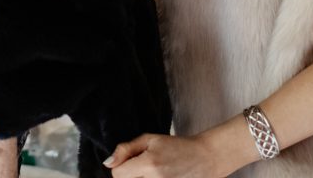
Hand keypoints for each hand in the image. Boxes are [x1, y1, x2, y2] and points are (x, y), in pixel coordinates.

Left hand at [105, 133, 223, 177]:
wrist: (204, 158)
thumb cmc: (177, 146)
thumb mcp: (150, 139)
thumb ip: (126, 149)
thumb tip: (108, 163)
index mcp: (149, 164)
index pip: (117, 174)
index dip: (121, 165)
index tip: (132, 160)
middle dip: (130, 175)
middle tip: (143, 167)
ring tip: (151, 172)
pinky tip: (158, 176)